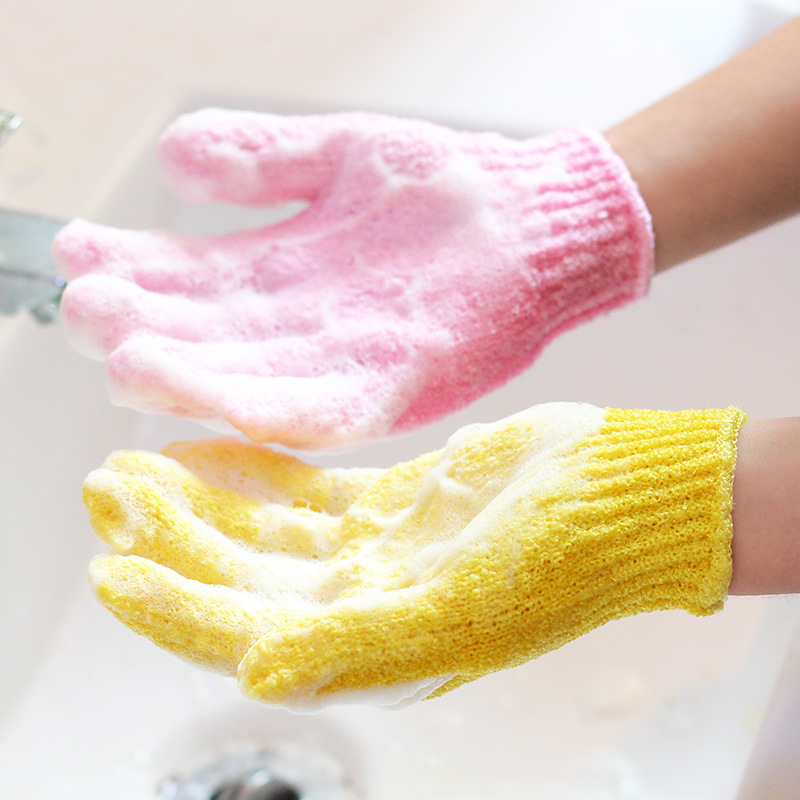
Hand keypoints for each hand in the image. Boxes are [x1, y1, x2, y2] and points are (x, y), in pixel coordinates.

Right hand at [55, 110, 652, 448]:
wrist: (529, 217)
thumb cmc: (440, 184)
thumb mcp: (338, 156)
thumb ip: (261, 160)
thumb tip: (172, 158)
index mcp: (275, 270)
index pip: (184, 277)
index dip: (128, 266)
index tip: (77, 251)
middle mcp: (297, 326)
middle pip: (206, 334)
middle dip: (144, 326)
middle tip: (89, 311)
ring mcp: (342, 363)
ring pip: (250, 379)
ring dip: (191, 376)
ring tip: (130, 359)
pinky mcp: (394, 387)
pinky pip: (324, 408)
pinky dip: (273, 407)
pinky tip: (223, 402)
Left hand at [84, 403, 742, 709]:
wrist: (617, 499)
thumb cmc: (560, 562)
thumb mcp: (462, 610)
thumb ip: (358, 644)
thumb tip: (258, 673)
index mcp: (373, 645)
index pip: (246, 635)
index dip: (173, 608)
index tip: (110, 570)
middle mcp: (362, 603)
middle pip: (239, 578)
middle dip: (169, 540)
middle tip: (108, 493)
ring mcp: (372, 550)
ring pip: (261, 532)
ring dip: (199, 503)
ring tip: (136, 470)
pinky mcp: (388, 502)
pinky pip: (302, 491)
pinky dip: (254, 473)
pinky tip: (209, 450)